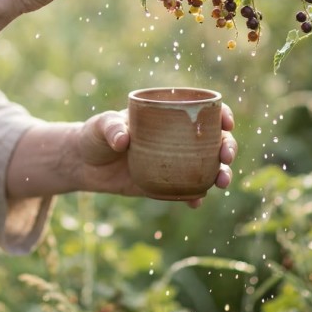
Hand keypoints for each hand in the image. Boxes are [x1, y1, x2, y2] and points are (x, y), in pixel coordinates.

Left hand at [77, 103, 236, 206]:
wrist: (84, 164)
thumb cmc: (94, 135)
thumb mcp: (101, 125)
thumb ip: (112, 128)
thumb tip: (123, 140)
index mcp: (166, 115)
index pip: (201, 110)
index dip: (220, 114)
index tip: (226, 122)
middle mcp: (176, 138)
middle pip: (212, 140)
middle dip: (227, 146)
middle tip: (226, 156)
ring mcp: (173, 162)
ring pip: (207, 166)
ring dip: (220, 173)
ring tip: (221, 181)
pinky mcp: (164, 185)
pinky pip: (187, 191)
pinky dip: (196, 196)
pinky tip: (196, 201)